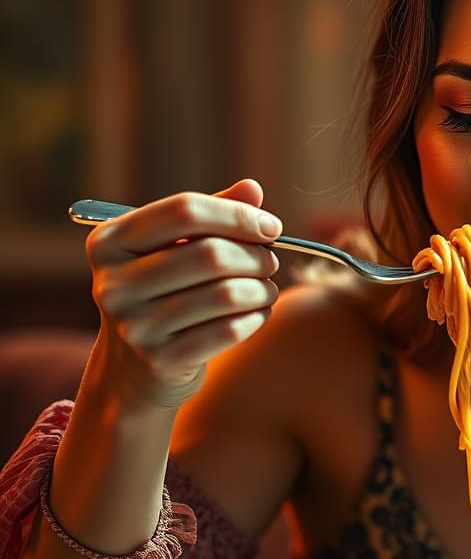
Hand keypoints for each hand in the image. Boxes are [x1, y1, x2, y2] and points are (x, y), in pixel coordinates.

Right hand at [85, 179, 282, 407]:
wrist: (133, 370)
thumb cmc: (163, 293)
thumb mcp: (173, 248)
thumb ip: (210, 216)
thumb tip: (252, 188)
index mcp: (110, 242)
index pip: (185, 210)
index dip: (237, 215)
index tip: (271, 227)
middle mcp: (113, 283)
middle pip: (210, 254)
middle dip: (255, 256)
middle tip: (270, 262)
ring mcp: (135, 326)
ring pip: (226, 295)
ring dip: (262, 289)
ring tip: (267, 288)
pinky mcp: (161, 360)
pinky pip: (229, 330)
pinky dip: (256, 317)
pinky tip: (258, 313)